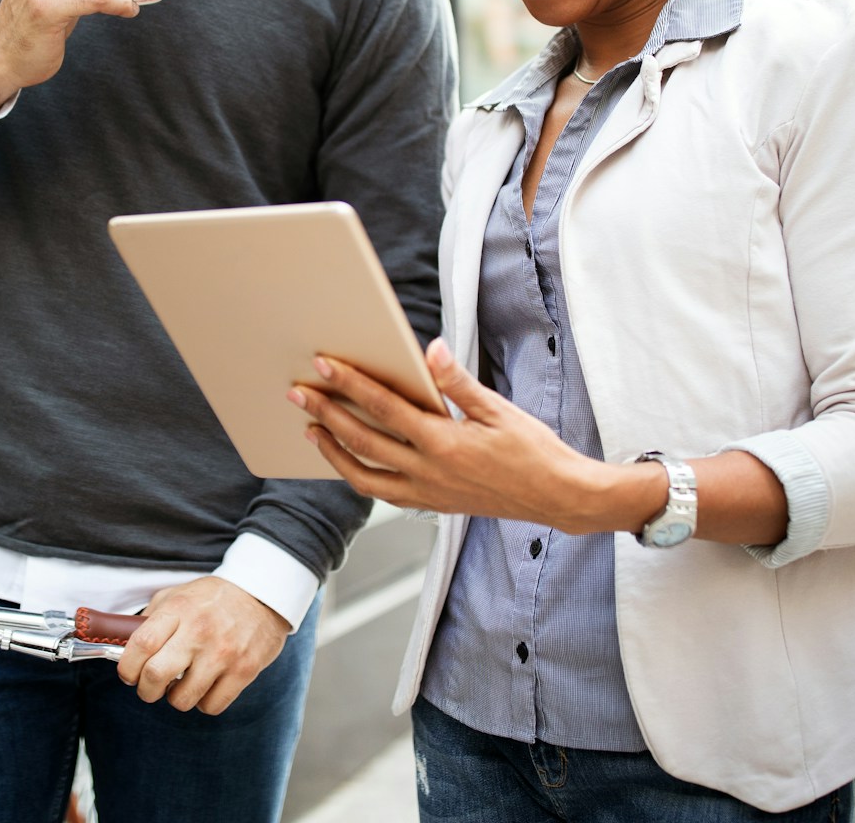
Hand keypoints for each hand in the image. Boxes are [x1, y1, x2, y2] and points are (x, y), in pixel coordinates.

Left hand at [115, 576, 289, 714]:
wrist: (264, 595)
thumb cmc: (214, 598)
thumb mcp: (178, 594)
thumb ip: (153, 618)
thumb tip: (126, 647)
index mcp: (179, 609)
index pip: (141, 644)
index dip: (127, 667)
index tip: (128, 674)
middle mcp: (199, 631)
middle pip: (155, 675)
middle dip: (145, 690)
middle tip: (149, 687)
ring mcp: (223, 653)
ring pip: (183, 699)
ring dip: (176, 698)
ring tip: (182, 685)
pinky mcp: (244, 671)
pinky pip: (211, 706)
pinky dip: (203, 703)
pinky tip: (205, 688)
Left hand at [294, 339, 662, 533]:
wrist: (557, 497)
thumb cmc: (533, 451)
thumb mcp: (499, 410)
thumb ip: (458, 382)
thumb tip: (432, 350)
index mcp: (445, 443)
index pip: (385, 408)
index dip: (351, 385)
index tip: (324, 366)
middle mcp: (429, 473)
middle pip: (362, 442)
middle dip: (326, 415)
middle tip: (297, 394)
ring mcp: (428, 494)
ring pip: (364, 477)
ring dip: (333, 452)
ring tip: (312, 429)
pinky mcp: (433, 505)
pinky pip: (384, 494)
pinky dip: (360, 476)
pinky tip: (349, 459)